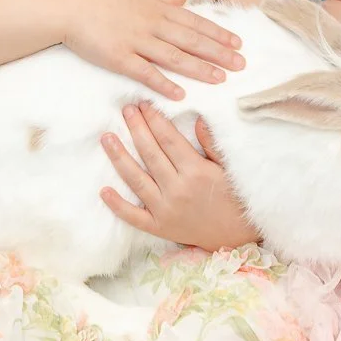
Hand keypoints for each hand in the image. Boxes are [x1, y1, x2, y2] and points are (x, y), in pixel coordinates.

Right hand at [60, 0, 243, 100]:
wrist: (68, 6)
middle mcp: (151, 23)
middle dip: (218, 53)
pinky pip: (145, 72)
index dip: (218, 33)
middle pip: (191, 40)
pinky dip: (164, 83)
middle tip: (240, 65)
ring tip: (220, 79)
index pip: (194, 22)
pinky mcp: (118, 58)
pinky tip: (180, 93)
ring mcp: (135, 41)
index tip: (238, 43)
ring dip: (199, 68)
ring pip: (174, 56)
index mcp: (157, 8)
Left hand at [101, 104, 257, 250]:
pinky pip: (133, 216)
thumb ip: (211, 144)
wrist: (237, 236)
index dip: (154, 119)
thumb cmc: (234, 197)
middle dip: (136, 129)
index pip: (168, 139)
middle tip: (126, 110)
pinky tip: (104, 190)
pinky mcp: (159, 227)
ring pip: (136, 180)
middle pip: (150, 153)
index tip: (144, 104)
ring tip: (107, 138)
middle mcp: (178, 189)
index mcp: (196, 171)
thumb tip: (197, 118)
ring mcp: (165, 210)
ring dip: (119, 157)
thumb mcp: (228, 168)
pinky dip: (117, 205)